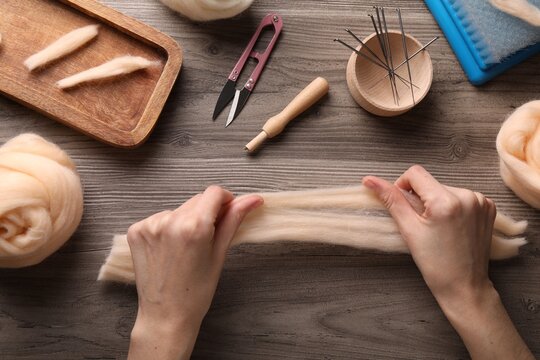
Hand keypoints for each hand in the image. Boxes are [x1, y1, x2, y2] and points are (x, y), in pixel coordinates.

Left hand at [127, 186, 262, 359]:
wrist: (166, 315)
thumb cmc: (196, 291)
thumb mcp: (220, 253)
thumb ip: (234, 220)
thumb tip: (252, 199)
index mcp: (195, 226)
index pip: (214, 193)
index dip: (225, 200)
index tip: (227, 212)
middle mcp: (170, 221)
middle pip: (197, 200)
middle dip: (206, 213)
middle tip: (208, 239)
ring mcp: (150, 225)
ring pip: (178, 209)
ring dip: (186, 220)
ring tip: (187, 248)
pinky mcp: (136, 231)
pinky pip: (160, 218)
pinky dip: (167, 228)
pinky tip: (170, 249)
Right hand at [363, 165, 532, 358]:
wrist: (464, 286)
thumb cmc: (435, 263)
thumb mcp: (408, 229)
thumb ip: (390, 199)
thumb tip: (370, 180)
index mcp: (446, 201)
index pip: (415, 173)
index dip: (402, 186)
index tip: (405, 207)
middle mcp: (467, 196)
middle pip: (430, 182)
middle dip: (421, 198)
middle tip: (422, 224)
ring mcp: (480, 201)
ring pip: (444, 189)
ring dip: (437, 202)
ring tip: (438, 228)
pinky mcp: (488, 207)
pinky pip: (461, 196)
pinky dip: (452, 206)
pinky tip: (451, 226)